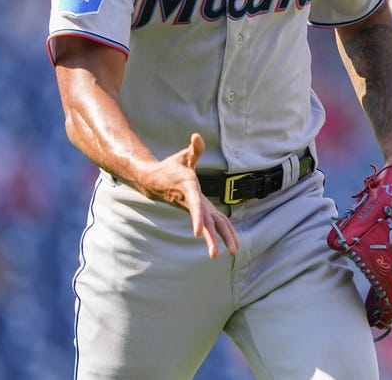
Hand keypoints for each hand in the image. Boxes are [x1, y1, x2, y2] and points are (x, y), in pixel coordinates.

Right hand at [138, 133, 239, 258]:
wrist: (156, 181)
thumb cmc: (172, 167)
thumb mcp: (183, 156)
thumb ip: (193, 148)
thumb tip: (197, 136)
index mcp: (188, 189)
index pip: (194, 205)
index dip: (196, 218)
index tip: (196, 232)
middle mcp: (193, 202)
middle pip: (204, 222)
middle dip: (211, 238)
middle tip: (216, 254)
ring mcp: (197, 208)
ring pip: (211, 226)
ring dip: (222, 239)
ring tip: (234, 252)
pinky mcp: (201, 210)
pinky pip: (214, 223)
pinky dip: (224, 231)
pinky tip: (233, 243)